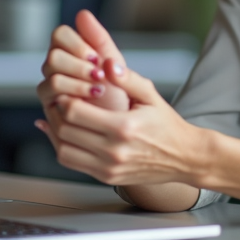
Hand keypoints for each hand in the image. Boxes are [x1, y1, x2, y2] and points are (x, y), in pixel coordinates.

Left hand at [35, 52, 210, 186]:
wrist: (184, 158)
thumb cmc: (167, 124)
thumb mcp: (151, 95)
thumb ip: (127, 78)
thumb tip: (106, 63)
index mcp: (124, 127)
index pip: (75, 111)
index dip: (64, 97)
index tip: (66, 87)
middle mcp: (113, 151)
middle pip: (64, 129)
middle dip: (55, 111)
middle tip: (58, 98)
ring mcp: (109, 167)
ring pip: (62, 149)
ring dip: (54, 130)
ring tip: (59, 114)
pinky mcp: (106, 177)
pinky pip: (72, 162)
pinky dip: (61, 146)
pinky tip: (62, 132)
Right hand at [37, 10, 130, 119]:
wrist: (126, 128)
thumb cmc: (122, 95)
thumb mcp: (115, 65)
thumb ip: (99, 39)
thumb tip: (82, 14)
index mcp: (72, 51)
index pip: (60, 34)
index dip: (77, 44)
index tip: (96, 58)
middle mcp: (58, 66)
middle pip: (54, 54)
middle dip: (78, 64)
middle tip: (99, 76)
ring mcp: (51, 86)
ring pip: (51, 73)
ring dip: (76, 81)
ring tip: (98, 91)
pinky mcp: (50, 106)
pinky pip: (49, 94)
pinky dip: (70, 95)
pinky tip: (88, 100)